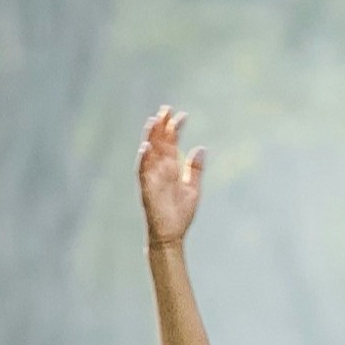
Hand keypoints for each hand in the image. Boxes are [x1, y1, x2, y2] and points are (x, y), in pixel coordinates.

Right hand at [135, 107, 202, 246]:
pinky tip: (145, 147)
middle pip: (159, 143)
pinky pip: (143, 172)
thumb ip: (195, 169)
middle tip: (166, 108)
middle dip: (161, 126)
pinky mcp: (147, 189)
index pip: (171, 143)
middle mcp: (160, 170)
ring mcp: (152, 178)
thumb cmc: (180, 213)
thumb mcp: (193, 188)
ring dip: (150, 137)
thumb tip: (201, 147)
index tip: (183, 115)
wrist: (172, 235)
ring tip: (153, 121)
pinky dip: (143, 160)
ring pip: (149, 153)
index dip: (175, 128)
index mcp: (171, 168)